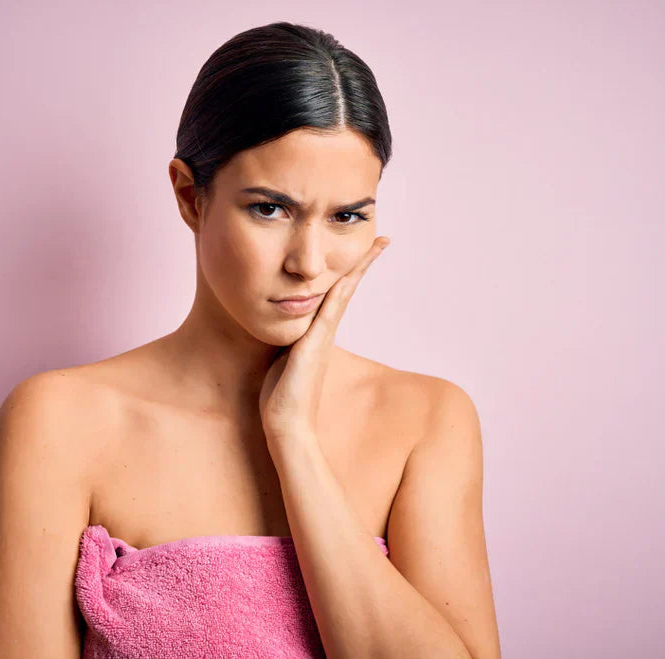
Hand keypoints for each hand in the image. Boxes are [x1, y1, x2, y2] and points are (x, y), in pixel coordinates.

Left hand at [258, 236, 390, 451]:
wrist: (287, 425)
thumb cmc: (282, 396)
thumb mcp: (284, 358)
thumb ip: (289, 340)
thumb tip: (282, 326)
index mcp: (318, 332)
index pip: (337, 294)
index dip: (349, 272)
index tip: (362, 252)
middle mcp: (325, 331)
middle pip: (348, 287)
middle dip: (363, 262)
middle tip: (383, 239)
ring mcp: (323, 337)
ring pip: (344, 293)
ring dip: (360, 268)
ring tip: (376, 245)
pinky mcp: (314, 345)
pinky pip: (331, 310)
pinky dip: (342, 290)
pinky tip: (349, 273)